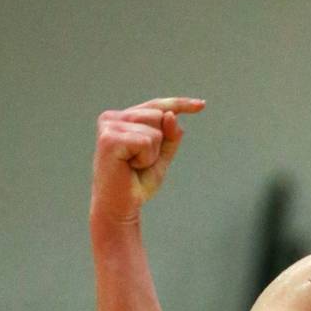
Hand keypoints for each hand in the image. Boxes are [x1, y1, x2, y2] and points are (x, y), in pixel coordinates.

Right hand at [91, 97, 204, 223]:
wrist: (120, 205)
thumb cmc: (137, 181)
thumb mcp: (162, 155)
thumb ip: (170, 136)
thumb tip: (170, 115)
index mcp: (122, 118)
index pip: (157, 106)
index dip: (180, 104)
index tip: (202, 105)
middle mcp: (112, 118)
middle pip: (160, 115)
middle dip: (160, 143)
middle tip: (140, 162)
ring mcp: (109, 126)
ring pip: (156, 130)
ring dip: (152, 153)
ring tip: (134, 165)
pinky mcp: (109, 138)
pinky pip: (147, 141)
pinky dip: (146, 158)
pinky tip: (130, 166)